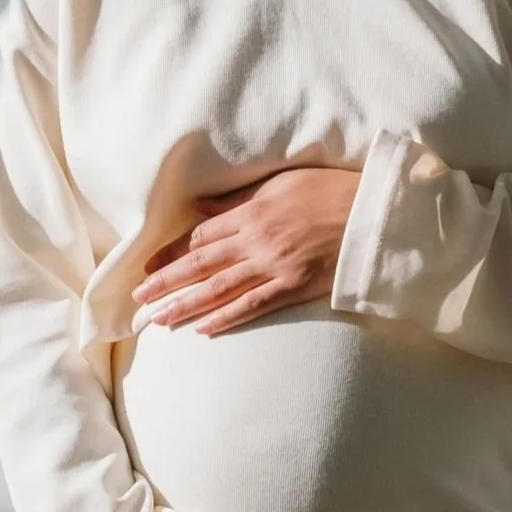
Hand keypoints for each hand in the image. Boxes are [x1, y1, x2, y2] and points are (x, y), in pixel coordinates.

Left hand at [130, 165, 362, 336]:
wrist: (371, 213)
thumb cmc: (329, 190)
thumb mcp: (281, 182)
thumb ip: (239, 199)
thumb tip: (202, 207)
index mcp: (252, 211)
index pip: (200, 236)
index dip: (171, 253)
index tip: (148, 267)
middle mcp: (257, 240)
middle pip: (201, 264)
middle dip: (167, 282)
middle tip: (139, 298)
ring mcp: (275, 266)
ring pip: (221, 289)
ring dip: (187, 305)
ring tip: (161, 319)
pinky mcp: (294, 286)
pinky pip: (254, 306)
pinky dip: (227, 318)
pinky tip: (204, 329)